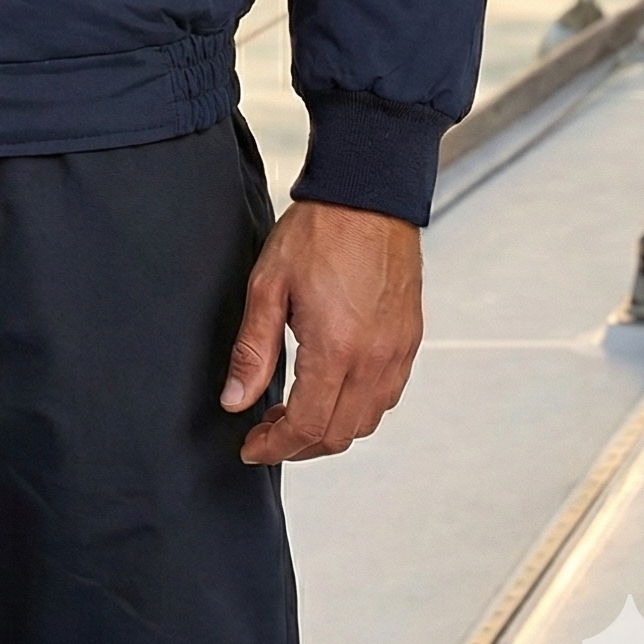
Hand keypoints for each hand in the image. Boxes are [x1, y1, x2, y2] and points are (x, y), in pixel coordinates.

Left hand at [220, 199, 421, 464]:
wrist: (368, 195)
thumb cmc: (319, 232)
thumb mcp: (268, 286)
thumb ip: (252, 350)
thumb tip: (235, 399)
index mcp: (336, 350)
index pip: (306, 427)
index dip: (274, 447)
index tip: (251, 447)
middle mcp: (374, 360)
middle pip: (338, 435)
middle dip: (298, 446)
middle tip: (267, 432)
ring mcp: (397, 352)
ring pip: (366, 422)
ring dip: (329, 430)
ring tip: (295, 413)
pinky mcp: (408, 340)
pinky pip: (387, 396)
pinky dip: (358, 409)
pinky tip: (332, 390)